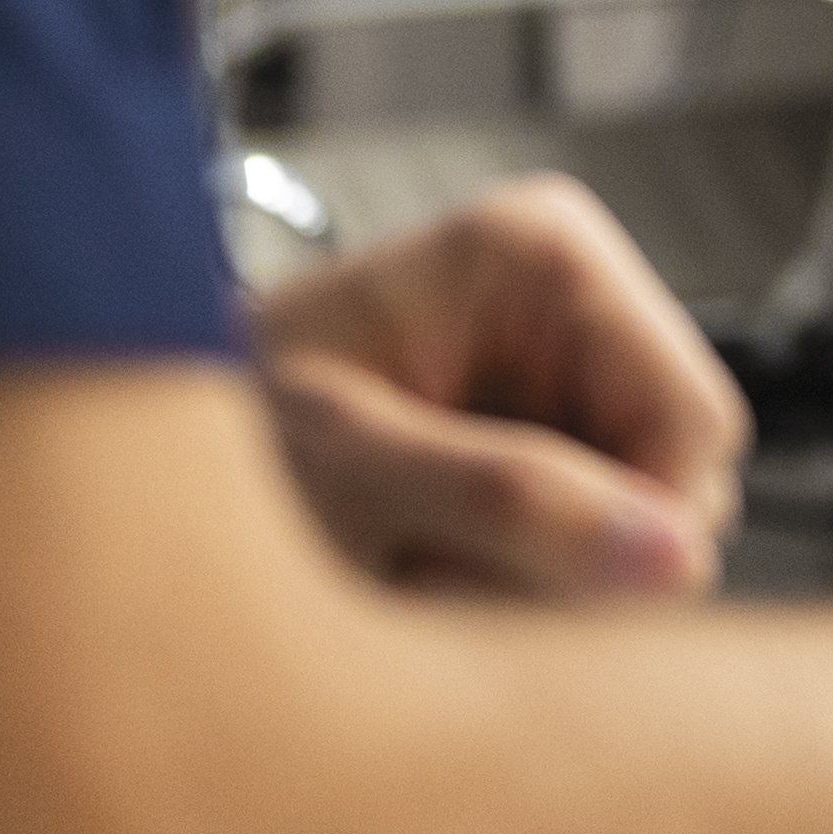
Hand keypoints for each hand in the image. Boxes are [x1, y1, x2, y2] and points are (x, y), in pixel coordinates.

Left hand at [248, 174, 750, 600]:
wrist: (139, 460)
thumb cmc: (218, 434)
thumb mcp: (355, 472)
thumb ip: (511, 504)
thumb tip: (677, 557)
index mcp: (544, 250)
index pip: (693, 419)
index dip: (641, 524)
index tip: (530, 583)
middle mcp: (573, 296)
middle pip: (679, 473)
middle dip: (578, 553)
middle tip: (431, 571)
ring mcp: (563, 366)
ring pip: (643, 520)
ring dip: (541, 578)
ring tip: (413, 566)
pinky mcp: (547, 429)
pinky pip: (595, 537)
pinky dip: (518, 580)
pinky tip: (430, 564)